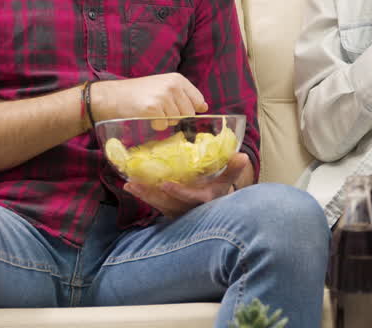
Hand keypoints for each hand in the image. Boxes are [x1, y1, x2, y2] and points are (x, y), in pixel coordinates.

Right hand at [88, 73, 207, 122]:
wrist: (113, 96)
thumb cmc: (138, 93)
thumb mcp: (163, 86)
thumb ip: (183, 95)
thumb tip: (204, 107)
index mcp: (177, 79)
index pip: (197, 100)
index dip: (191, 110)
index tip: (178, 110)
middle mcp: (172, 86)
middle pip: (188, 113)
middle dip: (176, 117)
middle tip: (160, 110)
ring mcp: (163, 97)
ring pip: (176, 121)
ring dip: (164, 121)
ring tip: (151, 111)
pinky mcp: (153, 109)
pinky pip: (163, 126)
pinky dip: (155, 125)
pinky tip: (145, 116)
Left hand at [123, 152, 250, 218]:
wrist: (213, 214)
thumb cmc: (219, 193)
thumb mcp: (227, 183)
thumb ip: (233, 170)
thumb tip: (242, 156)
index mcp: (204, 201)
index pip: (190, 198)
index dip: (178, 192)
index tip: (165, 184)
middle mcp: (188, 210)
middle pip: (167, 203)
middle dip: (151, 195)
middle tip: (135, 184)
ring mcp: (177, 212)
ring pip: (158, 205)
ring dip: (144, 194)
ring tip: (130, 184)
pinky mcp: (169, 211)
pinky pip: (155, 204)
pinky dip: (144, 195)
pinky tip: (131, 186)